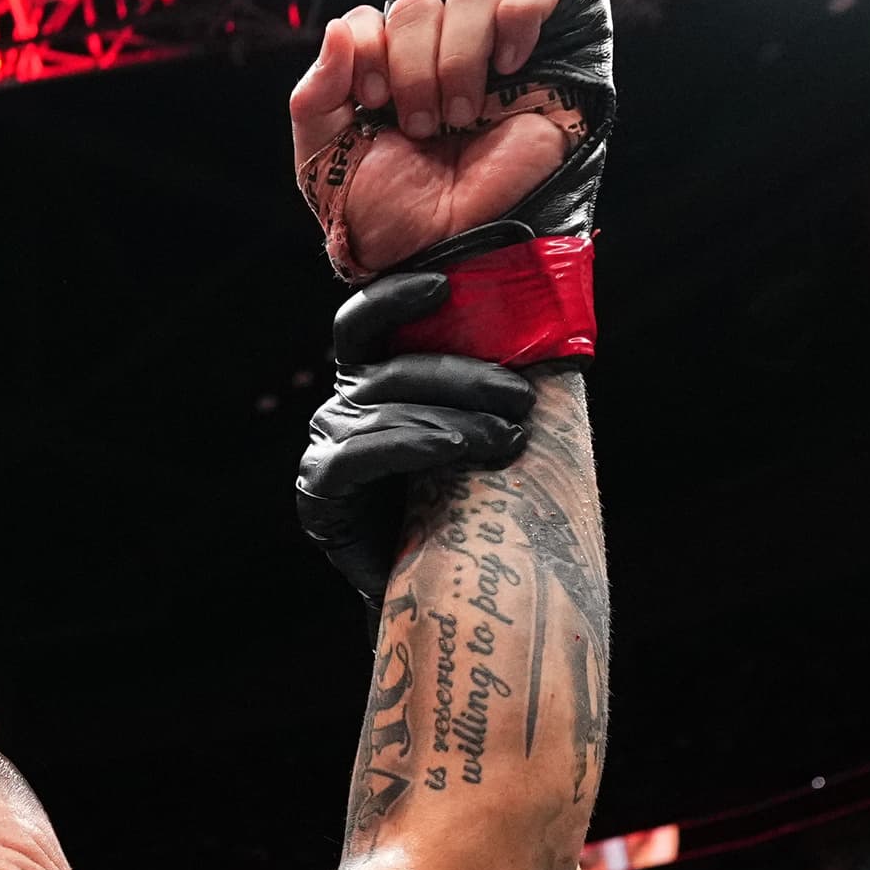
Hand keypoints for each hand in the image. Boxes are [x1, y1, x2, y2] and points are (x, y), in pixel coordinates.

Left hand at [289, 0, 580, 277]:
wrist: (446, 251)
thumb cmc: (389, 213)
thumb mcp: (324, 160)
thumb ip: (313, 95)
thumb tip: (338, 28)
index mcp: (386, 69)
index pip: (372, 14)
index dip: (369, 49)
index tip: (374, 103)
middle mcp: (437, 52)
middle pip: (420, 0)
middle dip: (413, 66)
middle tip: (420, 126)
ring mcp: (491, 51)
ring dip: (458, 55)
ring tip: (459, 116)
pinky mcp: (545, 58)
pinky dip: (522, 9)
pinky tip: (508, 62)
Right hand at [294, 278, 536, 602]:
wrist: (438, 585)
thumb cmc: (461, 501)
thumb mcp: (474, 430)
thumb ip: (484, 386)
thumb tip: (549, 330)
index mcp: (370, 380)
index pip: (365, 321)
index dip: (396, 296)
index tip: (444, 284)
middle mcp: (341, 405)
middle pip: (392, 369)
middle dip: (461, 377)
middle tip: (520, 398)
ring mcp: (326, 446)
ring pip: (386, 409)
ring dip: (454, 418)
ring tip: (507, 438)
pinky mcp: (319, 489)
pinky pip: (361, 454)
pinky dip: (411, 444)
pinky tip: (454, 450)